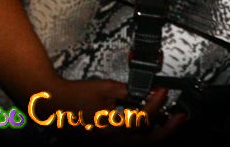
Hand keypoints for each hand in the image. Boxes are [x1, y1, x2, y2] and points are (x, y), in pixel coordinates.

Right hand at [29, 78, 184, 142]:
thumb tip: (145, 92)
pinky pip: (128, 141)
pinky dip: (141, 133)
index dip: (157, 104)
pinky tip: (148, 122)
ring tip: (169, 119)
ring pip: (138, 144)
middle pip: (147, 142)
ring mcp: (107, 144)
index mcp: (110, 128)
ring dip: (156, 133)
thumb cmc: (72, 96)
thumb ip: (128, 91)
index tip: (163, 92)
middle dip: (167, 130)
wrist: (49, 104)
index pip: (143, 119)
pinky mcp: (104, 141)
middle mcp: (110, 141)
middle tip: (180, 118)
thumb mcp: (105, 88)